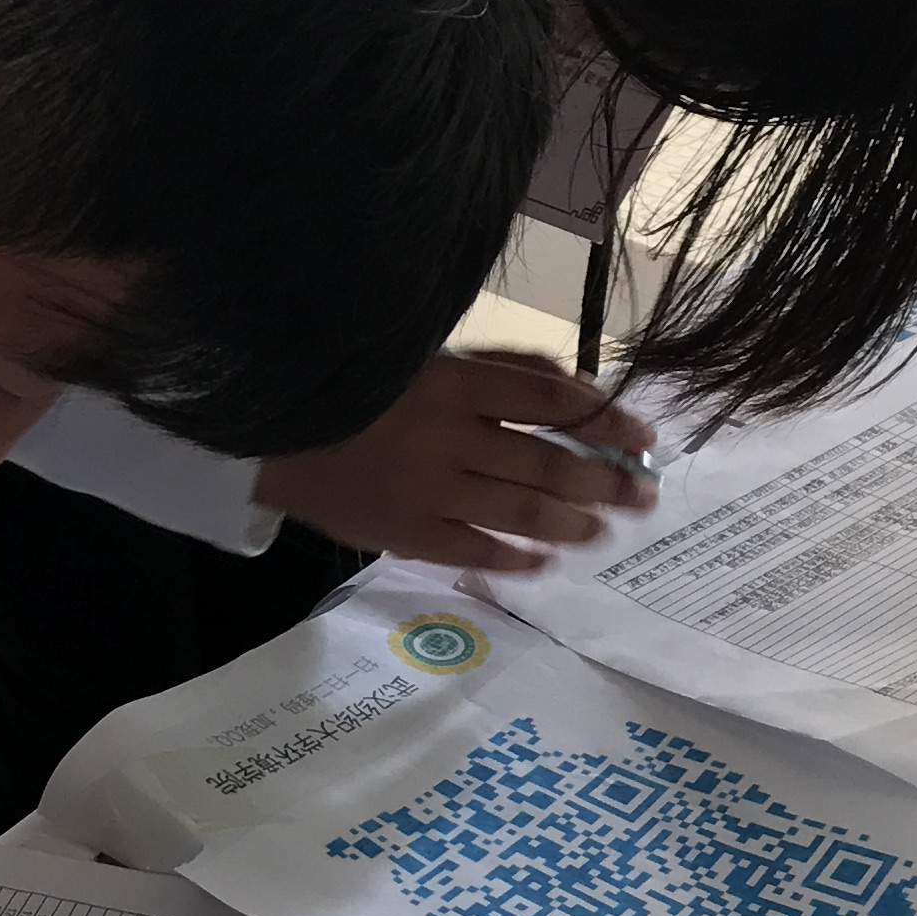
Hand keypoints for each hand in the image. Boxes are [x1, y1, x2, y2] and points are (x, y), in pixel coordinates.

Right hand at [254, 350, 656, 573]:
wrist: (272, 432)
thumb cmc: (360, 385)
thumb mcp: (428, 356)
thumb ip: (502, 367)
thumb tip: (580, 389)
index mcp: (455, 382)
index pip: (553, 403)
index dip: (607, 421)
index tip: (644, 437)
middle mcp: (450, 438)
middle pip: (549, 464)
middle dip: (607, 481)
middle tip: (644, 495)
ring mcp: (430, 491)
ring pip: (523, 512)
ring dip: (575, 523)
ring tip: (603, 529)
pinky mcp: (408, 534)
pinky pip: (476, 551)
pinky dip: (517, 558)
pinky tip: (545, 559)